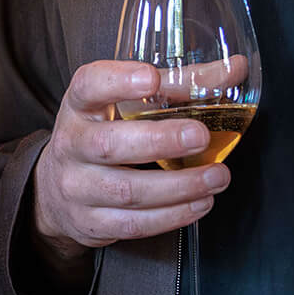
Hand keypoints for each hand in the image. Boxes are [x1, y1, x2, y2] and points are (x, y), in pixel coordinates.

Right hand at [31, 60, 231, 260]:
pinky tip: (199, 203)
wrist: (58, 191)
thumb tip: (235, 70)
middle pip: (109, 144)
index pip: (89, 85)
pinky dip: (172, 216)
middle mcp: (72, 145)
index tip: (151, 78)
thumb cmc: (104, 134)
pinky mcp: (90, 222)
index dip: (118, 80)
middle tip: (200, 136)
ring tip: (217, 176)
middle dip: (159, 141)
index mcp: (80, 106)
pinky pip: (134, 224)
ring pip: (128, 191)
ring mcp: (77, 187)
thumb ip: (180, 85)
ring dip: (180, 186)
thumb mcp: (126, 104)